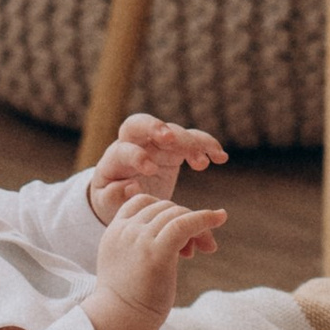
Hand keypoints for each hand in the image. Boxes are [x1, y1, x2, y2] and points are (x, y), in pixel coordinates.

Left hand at [87, 111, 225, 226]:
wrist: (125, 197)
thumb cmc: (114, 202)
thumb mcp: (109, 205)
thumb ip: (114, 197)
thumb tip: (131, 186)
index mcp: (115, 159)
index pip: (123, 148)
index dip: (136, 156)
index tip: (150, 170)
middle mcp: (135, 144)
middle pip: (142, 124)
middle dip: (156, 128)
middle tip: (170, 139)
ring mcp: (156, 143)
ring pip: (174, 131)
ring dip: (190, 142)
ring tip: (205, 162)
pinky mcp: (175, 148)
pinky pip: (193, 140)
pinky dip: (207, 145)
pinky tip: (220, 157)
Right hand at [96, 192, 220, 317]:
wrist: (121, 323)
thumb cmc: (128, 301)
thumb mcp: (126, 263)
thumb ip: (142, 244)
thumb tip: (178, 238)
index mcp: (115, 230)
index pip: (143, 201)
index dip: (166, 210)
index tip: (178, 232)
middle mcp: (126, 230)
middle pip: (166, 208)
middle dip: (186, 221)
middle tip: (198, 248)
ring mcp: (140, 239)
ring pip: (178, 215)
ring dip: (197, 228)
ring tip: (202, 250)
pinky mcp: (157, 252)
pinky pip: (186, 223)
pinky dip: (205, 218)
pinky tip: (220, 218)